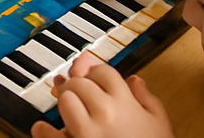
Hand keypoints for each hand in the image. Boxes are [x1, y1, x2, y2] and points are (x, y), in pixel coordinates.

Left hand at [30, 54, 174, 137]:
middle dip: (79, 85)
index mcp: (125, 103)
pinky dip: (43, 129)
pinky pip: (46, 132)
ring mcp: (85, 131)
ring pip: (64, 98)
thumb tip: (135, 81)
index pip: (103, 71)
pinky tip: (45, 128)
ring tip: (70, 109)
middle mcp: (104, 112)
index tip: (95, 79)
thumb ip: (148, 99)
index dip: (98, 73)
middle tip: (81, 93)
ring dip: (65, 101)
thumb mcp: (160, 126)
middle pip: (80, 81)